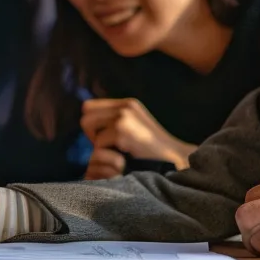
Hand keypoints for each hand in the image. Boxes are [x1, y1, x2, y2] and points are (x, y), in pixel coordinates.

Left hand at [81, 98, 196, 177]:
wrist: (173, 157)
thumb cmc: (152, 148)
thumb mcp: (135, 125)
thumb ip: (115, 119)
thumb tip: (89, 121)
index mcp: (127, 103)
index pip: (89, 105)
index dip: (92, 122)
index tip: (102, 135)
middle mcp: (124, 106)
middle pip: (85, 115)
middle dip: (90, 133)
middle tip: (105, 145)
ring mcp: (123, 117)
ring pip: (88, 127)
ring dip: (96, 142)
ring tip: (114, 150)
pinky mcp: (122, 132)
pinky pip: (98, 143)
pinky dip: (105, 153)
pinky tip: (120, 156)